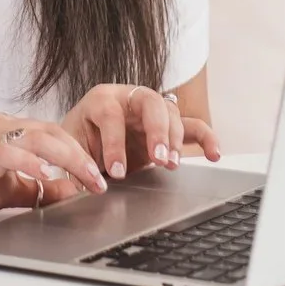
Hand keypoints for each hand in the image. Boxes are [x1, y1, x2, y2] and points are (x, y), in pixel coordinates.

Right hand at [0, 112, 111, 227]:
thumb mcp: (2, 191)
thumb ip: (33, 190)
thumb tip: (69, 194)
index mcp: (4, 133)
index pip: (52, 136)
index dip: (80, 156)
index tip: (98, 181)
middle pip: (52, 132)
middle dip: (82, 157)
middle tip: (101, 183)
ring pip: (37, 136)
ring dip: (68, 158)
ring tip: (88, 180)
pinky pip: (8, 152)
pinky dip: (31, 162)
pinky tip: (47, 176)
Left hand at [62, 83, 220, 178]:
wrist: (85, 137)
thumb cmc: (78, 140)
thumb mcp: (70, 150)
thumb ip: (77, 165)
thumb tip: (87, 188)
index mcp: (100, 100)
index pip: (111, 115)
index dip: (115, 144)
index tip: (117, 172)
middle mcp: (129, 98)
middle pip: (150, 102)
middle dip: (156, 131)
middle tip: (157, 159)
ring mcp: (151, 110)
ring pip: (171, 114)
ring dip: (175, 139)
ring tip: (171, 164)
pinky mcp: (168, 126)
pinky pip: (193, 126)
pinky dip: (206, 138)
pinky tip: (214, 154)